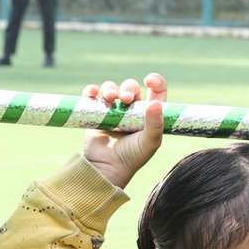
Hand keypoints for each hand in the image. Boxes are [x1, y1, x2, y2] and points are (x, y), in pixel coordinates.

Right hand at [82, 73, 166, 188]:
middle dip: (128, 88)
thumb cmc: (132, 158)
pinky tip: (93, 94)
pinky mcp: (95, 113)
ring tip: (110, 98)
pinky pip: (92, 95)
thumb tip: (155, 104)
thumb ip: (155, 125)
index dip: (156, 81)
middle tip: (125, 99)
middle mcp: (131, 110)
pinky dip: (91, 91)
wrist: (106, 168)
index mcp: (148, 114)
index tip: (149, 80)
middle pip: (131, 87)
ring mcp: (112, 111)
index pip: (157, 91)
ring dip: (110, 88)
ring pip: (111, 89)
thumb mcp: (149, 143)